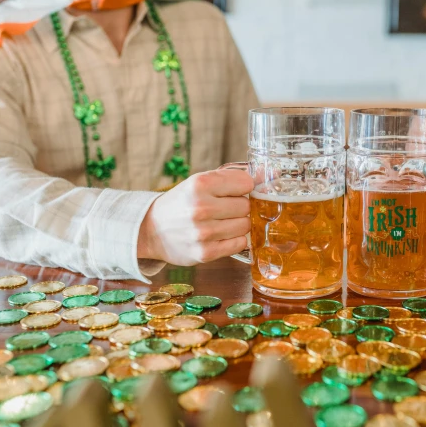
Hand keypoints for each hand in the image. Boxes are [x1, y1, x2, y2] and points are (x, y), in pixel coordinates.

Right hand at [138, 169, 252, 265]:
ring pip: (245, 226)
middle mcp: (201, 208)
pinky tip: (221, 235)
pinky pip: (240, 244)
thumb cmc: (183, 202)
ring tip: (221, 222)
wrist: (152, 229)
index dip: (244, 187)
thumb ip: (235, 176)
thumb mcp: (202, 181)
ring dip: (238, 224)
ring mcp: (203, 232)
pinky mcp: (206, 253)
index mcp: (200, 184)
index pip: (246, 183)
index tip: (235, 191)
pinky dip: (235, 239)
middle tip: (225, 209)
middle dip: (240, 207)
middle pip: (247, 206)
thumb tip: (272, 174)